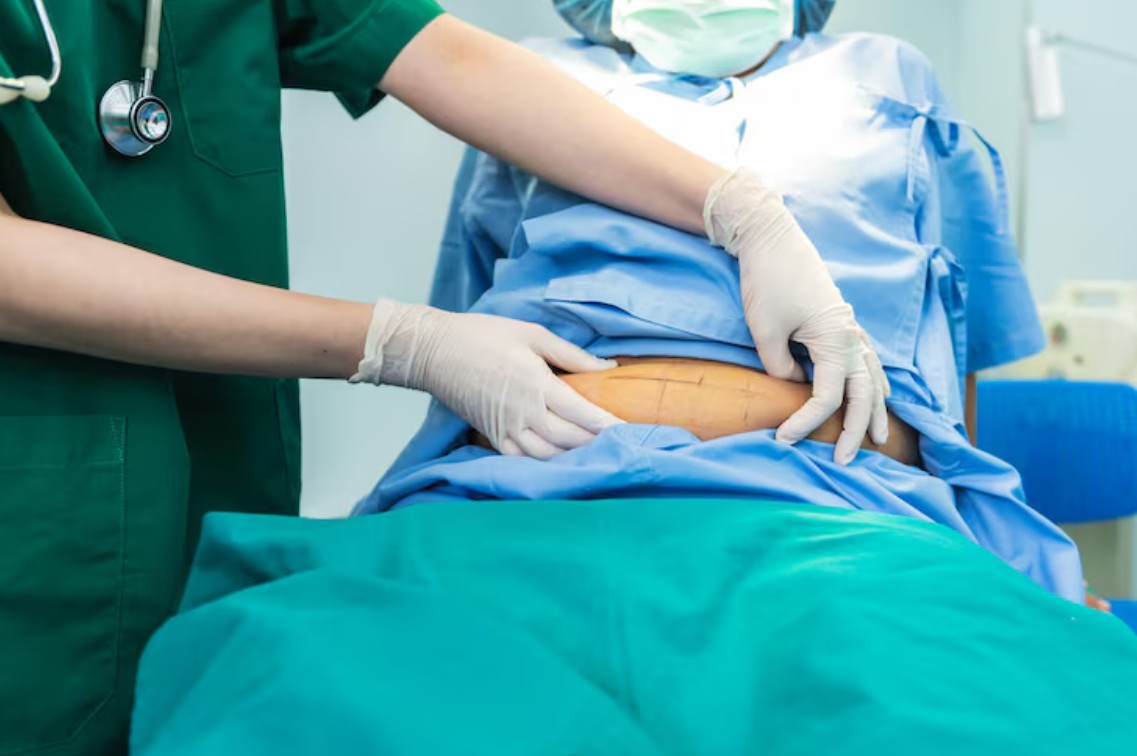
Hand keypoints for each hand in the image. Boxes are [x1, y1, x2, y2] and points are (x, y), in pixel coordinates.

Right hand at [351, 300, 621, 458]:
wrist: (434, 351)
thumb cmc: (483, 336)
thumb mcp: (532, 334)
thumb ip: (572, 354)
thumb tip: (608, 367)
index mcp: (537, 384)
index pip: (583, 414)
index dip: (609, 426)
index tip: (632, 432)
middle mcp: (524, 413)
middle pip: (571, 440)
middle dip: (599, 445)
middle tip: (624, 445)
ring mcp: (506, 429)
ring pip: (549, 455)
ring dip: (575, 457)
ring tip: (598, 454)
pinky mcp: (492, 436)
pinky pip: (523, 459)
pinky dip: (546, 463)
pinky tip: (562, 461)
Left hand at [704, 169, 889, 463]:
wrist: (771, 238)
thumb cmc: (766, 281)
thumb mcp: (765, 330)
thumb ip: (781, 367)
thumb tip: (794, 387)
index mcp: (837, 338)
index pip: (827, 396)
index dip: (806, 422)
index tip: (783, 439)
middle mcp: (852, 335)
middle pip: (864, 394)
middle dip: (858, 431)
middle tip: (845, 460)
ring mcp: (851, 326)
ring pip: (874, 376)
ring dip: (877, 409)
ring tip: (882, 439)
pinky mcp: (842, 320)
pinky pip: (867, 359)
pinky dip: (873, 382)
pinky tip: (873, 394)